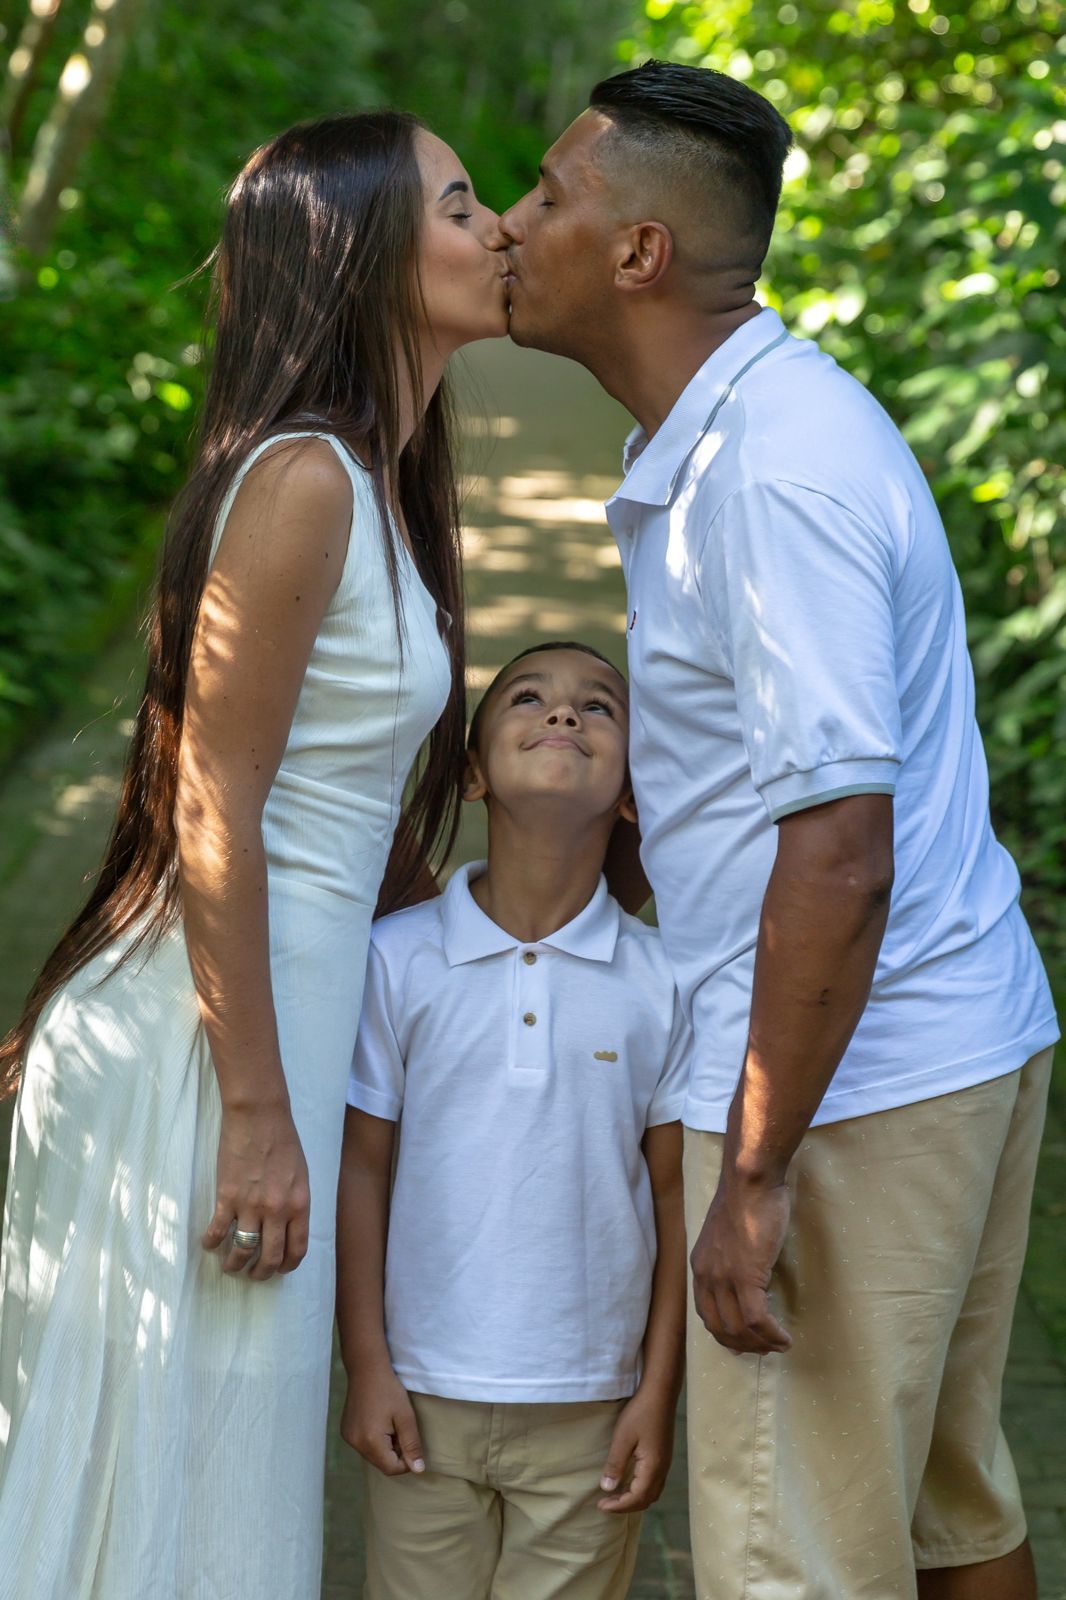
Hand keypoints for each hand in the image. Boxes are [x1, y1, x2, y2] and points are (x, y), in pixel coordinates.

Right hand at [201, 1101, 310, 1280]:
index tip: (280, 1270)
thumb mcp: (301, 1175)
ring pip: (241, 1250)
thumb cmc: (284, 1140)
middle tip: (253, 1274)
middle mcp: (277, 1210)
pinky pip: (217, 1231)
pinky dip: (211, 1243)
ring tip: (230, 1265)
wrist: (259, 1116)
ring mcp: (250, 1205)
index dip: (287, 1266)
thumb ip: (295, 1203)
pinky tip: (209, 1244)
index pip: (297, 1249)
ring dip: (234, 1264)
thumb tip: (287, 1227)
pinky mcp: (226, 1197)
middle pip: (269, 1257)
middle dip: (261, 1273)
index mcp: (299, 1204)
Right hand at [340, 1363, 425, 1476]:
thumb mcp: (406, 1416)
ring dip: (384, 1447)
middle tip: (401, 1429)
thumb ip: (412, 1444)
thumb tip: (418, 1470)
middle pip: (381, 1463)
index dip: (406, 1461)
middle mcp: (355, 1443)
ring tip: (390, 1424)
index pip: (391, 1468)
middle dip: (395, 1453)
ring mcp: (348, 1438)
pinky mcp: (345, 1431)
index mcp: (371, 1441)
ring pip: (372, 1455)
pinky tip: (378, 1421)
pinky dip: (374, 1440)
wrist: (366, 1369)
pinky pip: (363, 1446)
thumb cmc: (389, 1390)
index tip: (411, 1442)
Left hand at [597, 1388, 674, 1513]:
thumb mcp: (623, 1438)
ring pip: (652, 1492)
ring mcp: (665, 1463)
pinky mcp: (664, 1456)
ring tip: (616, 1496)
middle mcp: (662, 1470)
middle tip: (606, 1504)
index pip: (636, 1498)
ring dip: (634, 1499)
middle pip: (646, 1500)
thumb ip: (615, 1464)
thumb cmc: (641, 1413)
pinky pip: (654, 1483)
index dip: (618, 1506)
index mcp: (653, 1468)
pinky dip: (641, 1489)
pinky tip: (630, 1481)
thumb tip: (607, 1489)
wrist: (661, 1394)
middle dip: (626, 1506)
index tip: (600, 1505)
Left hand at [690, 1174, 791, 1354]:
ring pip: (738, 1328)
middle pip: (719, 1326)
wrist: (750, 1181)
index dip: (724, 1333)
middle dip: (742, 1345)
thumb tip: (745, 1272)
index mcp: (700, 1264)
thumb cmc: (746, 1198)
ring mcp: (723, 1278)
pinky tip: (785, 1338)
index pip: (705, 1312)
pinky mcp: (745, 1277)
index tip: (742, 1344)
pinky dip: (772, 1335)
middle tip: (764, 1350)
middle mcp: (706, 1275)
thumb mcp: (728, 1233)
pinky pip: (757, 1320)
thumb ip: (730, 1255)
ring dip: (761, 1344)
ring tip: (779, 1346)